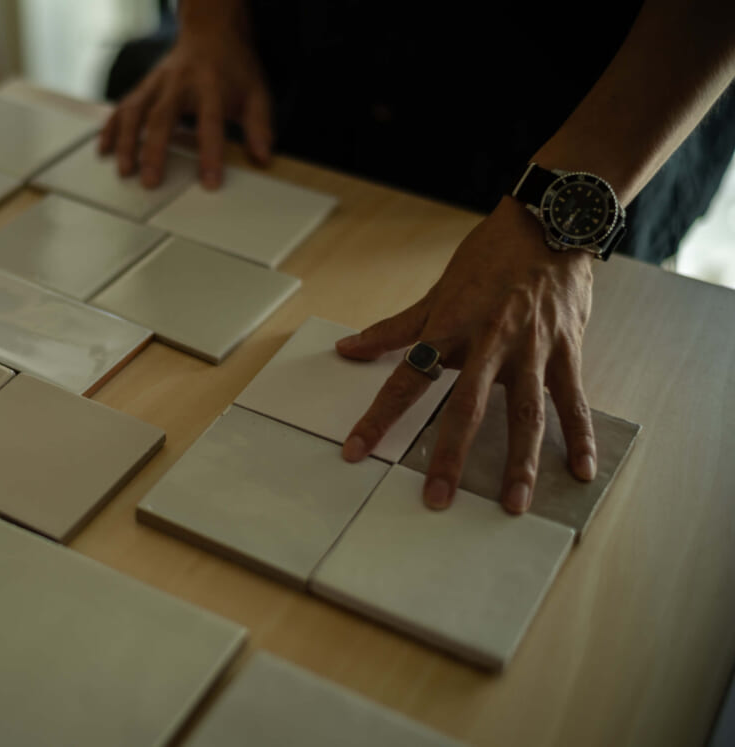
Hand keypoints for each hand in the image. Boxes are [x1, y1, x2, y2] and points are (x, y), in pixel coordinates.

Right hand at [98, 23, 272, 189]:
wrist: (212, 32)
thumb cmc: (234, 68)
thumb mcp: (256, 93)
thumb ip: (259, 126)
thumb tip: (262, 157)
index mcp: (211, 85)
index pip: (210, 123)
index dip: (210, 154)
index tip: (208, 183)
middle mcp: (179, 83)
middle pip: (162, 117)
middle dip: (154, 150)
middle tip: (150, 181)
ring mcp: (156, 83)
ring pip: (135, 111)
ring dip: (127, 142)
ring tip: (124, 170)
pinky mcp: (143, 86)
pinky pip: (122, 107)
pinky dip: (111, 128)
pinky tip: (104, 150)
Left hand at [335, 198, 598, 513]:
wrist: (550, 223)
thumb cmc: (488, 259)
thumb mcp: (437, 292)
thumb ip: (394, 329)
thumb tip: (348, 349)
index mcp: (449, 326)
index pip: (406, 378)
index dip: (379, 416)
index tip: (356, 450)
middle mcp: (490, 340)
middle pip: (466, 405)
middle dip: (450, 453)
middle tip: (437, 496)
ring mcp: (532, 348)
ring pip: (525, 411)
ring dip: (519, 461)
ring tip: (512, 503)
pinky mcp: (567, 351)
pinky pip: (573, 401)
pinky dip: (579, 436)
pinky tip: (580, 471)